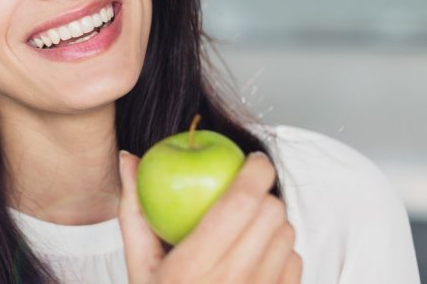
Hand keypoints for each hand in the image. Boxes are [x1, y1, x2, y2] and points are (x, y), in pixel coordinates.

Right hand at [118, 150, 301, 282]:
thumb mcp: (139, 265)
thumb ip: (134, 209)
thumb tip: (130, 158)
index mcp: (192, 268)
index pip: (239, 204)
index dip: (254, 172)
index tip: (251, 159)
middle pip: (271, 213)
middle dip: (263, 193)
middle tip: (247, 190)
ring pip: (287, 234)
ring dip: (273, 221)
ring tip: (249, 226)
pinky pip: (296, 261)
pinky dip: (281, 250)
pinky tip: (258, 255)